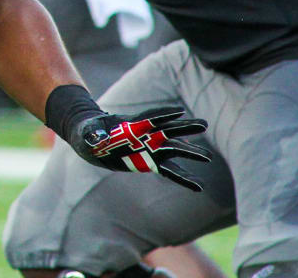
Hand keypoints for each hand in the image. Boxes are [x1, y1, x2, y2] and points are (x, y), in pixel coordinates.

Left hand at [67, 107, 210, 191]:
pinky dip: (182, 177)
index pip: (150, 118)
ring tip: (209, 158)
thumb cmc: (88, 132)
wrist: (90, 140)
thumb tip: (95, 137)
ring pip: (173, 150)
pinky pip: (168, 171)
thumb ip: (92, 134)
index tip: (179, 112)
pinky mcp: (148, 163)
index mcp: (131, 126)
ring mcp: (148, 149)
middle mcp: (144, 136)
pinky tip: (197, 185)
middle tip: (204, 124)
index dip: (163, 114)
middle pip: (168, 131)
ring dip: (190, 153)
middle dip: (185, 129)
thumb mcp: (88, 132)